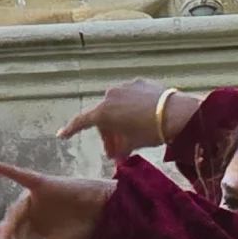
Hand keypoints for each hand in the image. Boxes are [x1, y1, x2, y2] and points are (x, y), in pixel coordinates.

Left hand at [0, 164, 111, 238]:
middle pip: (3, 227)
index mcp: (28, 226)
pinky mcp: (43, 185)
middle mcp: (27, 211)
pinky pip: (24, 176)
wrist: (103, 209)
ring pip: (15, 216)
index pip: (2, 238)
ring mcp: (33, 198)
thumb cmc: (82, 226)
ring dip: (7, 233)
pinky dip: (10, 171)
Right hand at [58, 76, 186, 156]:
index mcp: (104, 112)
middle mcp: (110, 95)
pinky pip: (130, 98)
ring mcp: (125, 86)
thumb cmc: (150, 132)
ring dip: (120, 121)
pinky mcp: (139, 82)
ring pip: (116, 106)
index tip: (61, 135)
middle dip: (108, 135)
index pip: (82, 121)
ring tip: (131, 136)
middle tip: (116, 151)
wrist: (175, 114)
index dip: (71, 130)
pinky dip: (131, 109)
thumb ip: (120, 148)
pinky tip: (143, 118)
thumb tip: (116, 155)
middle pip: (103, 117)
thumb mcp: (133, 144)